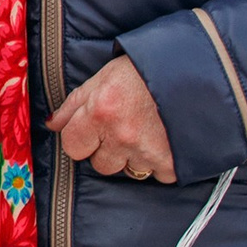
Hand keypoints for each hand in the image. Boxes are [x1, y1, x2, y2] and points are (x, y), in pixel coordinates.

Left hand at [47, 55, 175, 181]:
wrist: (194, 70)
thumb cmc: (143, 71)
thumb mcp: (102, 79)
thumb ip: (73, 105)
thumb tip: (52, 124)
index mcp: (99, 113)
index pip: (72, 147)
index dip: (81, 140)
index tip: (93, 131)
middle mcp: (121, 136)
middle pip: (100, 165)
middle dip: (108, 151)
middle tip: (124, 129)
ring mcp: (147, 152)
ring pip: (129, 172)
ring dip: (135, 158)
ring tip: (146, 133)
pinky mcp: (173, 163)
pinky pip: (159, 176)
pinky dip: (161, 163)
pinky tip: (165, 142)